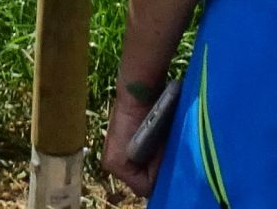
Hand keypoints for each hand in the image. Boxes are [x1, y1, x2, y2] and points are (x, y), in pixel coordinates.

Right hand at [102, 74, 165, 196]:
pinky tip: (153, 142)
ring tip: (160, 147)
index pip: (142, 186)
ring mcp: (112, 152)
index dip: (157, 177)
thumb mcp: (156, 147)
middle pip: (138, 179)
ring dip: (149, 161)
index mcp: (115, 166)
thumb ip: (158, 167)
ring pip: (137, 168)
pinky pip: (135, 157)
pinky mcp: (117, 142)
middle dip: (152, 170)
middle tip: (163, 155)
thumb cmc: (146, 117)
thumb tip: (164, 177)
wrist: (136, 91)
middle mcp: (111, 163)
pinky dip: (145, 152)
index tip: (165, 162)